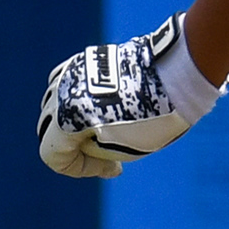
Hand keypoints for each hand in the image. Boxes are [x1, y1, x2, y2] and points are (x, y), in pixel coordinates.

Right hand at [38, 15, 221, 178]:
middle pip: (52, 130)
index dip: (79, 169)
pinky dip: (84, 101)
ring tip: (114, 127)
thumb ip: (94, 150)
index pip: (52, 154)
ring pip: (59, 106)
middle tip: (111, 154)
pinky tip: (111, 106)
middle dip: (78, 147)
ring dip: (79, 121)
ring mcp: (69, 72)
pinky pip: (71, 86)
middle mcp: (59, 93)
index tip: (111, 168)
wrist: (176, 74)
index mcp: (65, 119)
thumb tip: (87, 144)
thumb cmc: (151, 117)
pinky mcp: (84, 59)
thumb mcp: (121, 147)